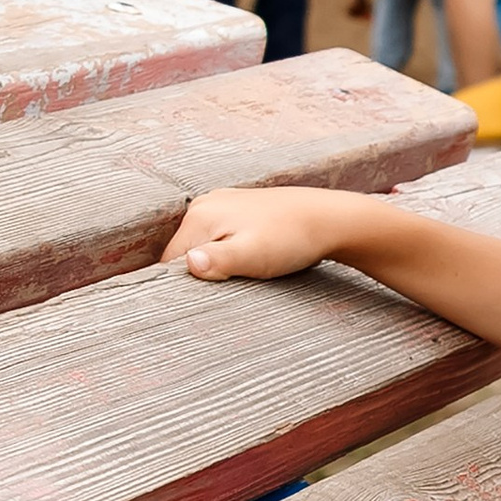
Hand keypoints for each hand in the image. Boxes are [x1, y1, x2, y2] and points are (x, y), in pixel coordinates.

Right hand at [165, 185, 361, 282]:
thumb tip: (188, 263)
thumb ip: (218, 260)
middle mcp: (205, 205)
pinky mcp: (238, 209)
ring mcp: (221, 204)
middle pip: (185, 252)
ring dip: (217, 263)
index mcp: (200, 216)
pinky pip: (220, 237)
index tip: (205, 295)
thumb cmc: (292, 238)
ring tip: (244, 271)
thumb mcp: (253, 254)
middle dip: (201, 273)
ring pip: (204, 245)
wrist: (329, 218)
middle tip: (230, 284)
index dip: (184, 284)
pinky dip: (229, 251)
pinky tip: (250, 258)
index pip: (171, 262)